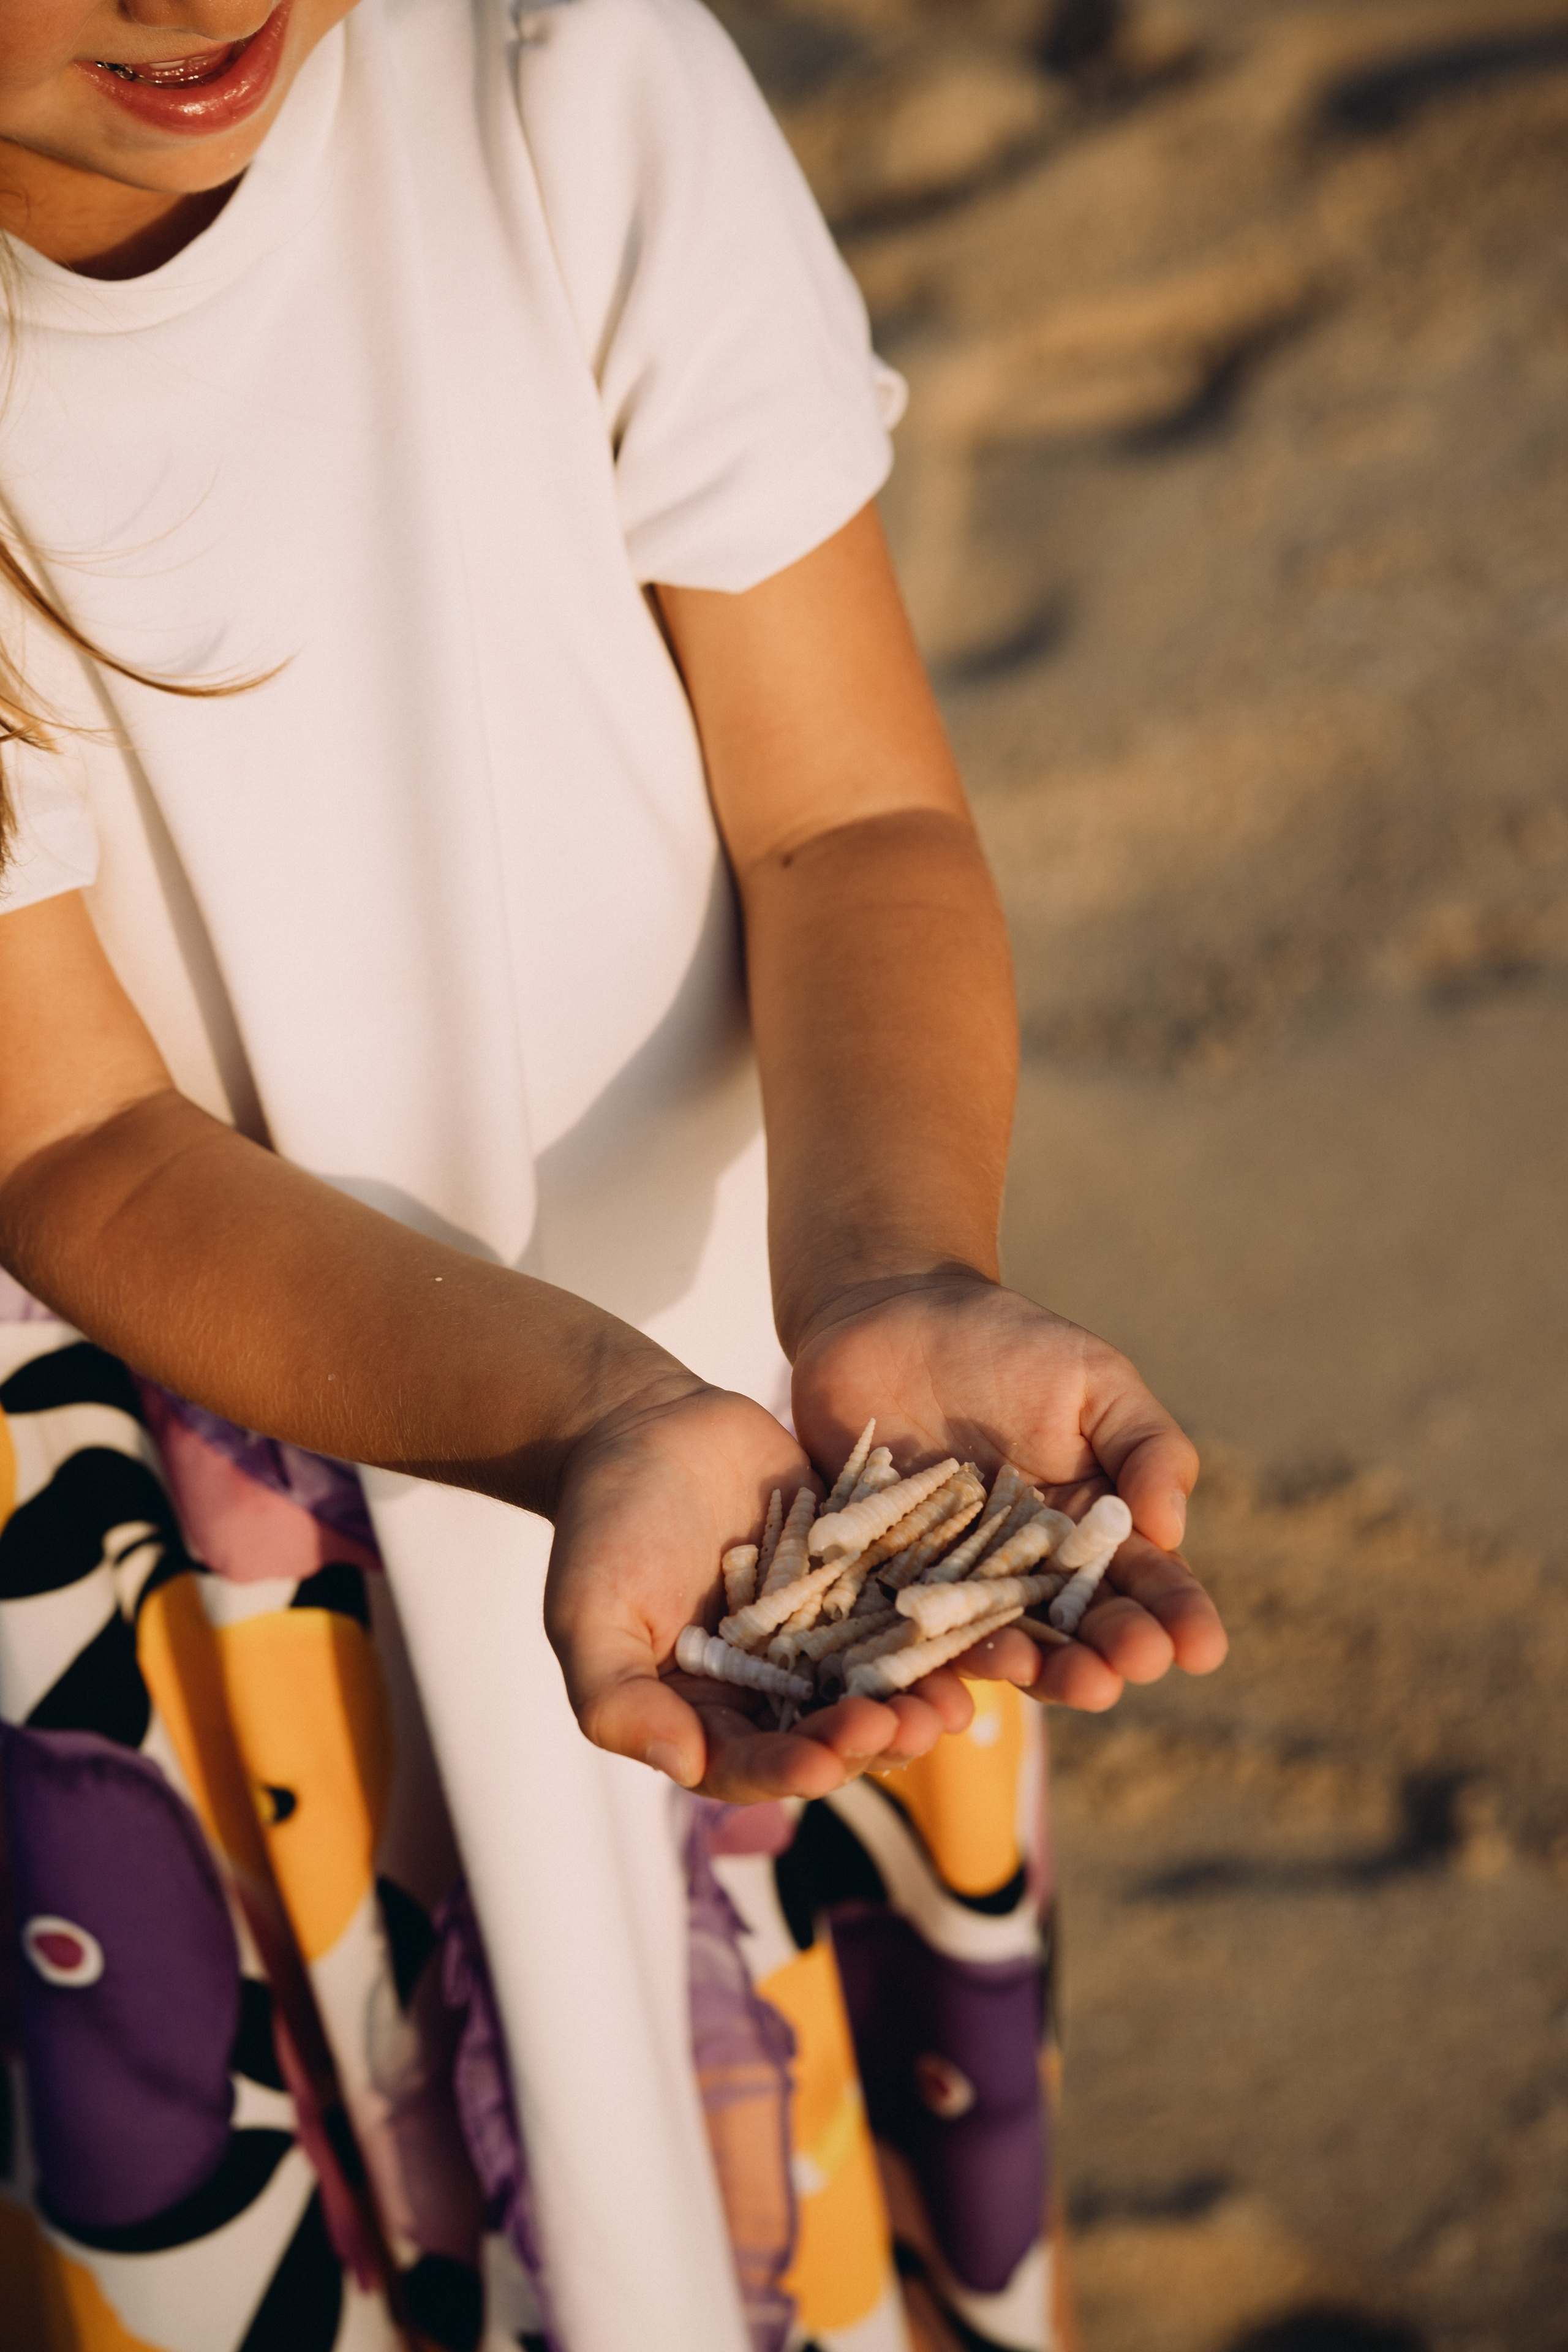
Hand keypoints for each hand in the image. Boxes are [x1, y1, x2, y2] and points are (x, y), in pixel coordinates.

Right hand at [542, 1372, 973, 1801]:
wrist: (646, 1427)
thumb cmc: (603, 1526)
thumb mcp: (588, 1616)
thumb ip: (618, 1698)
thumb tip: (679, 1764)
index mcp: (708, 1713)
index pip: (754, 1762)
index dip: (790, 1770)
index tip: (822, 1765)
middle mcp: (772, 1686)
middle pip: (830, 1734)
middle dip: (869, 1741)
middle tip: (908, 1731)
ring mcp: (820, 1633)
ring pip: (876, 1682)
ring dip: (914, 1699)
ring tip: (948, 1704)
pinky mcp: (857, 1579)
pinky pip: (900, 1610)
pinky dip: (933, 1626)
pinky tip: (968, 1629)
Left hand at [790, 1270, 1226, 1710]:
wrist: (887, 1316)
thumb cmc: (1005, 1343)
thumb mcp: (1092, 1380)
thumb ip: (1144, 1446)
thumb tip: (1173, 1528)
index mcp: (1093, 1528)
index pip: (1146, 1583)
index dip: (1176, 1619)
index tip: (1199, 1649)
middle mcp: (1032, 1570)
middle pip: (1079, 1630)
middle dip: (1106, 1658)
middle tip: (1121, 1672)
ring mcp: (959, 1581)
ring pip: (1004, 1641)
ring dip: (1035, 1667)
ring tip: (1056, 1674)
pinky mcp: (888, 1579)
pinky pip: (912, 1628)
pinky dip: (934, 1657)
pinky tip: (956, 1668)